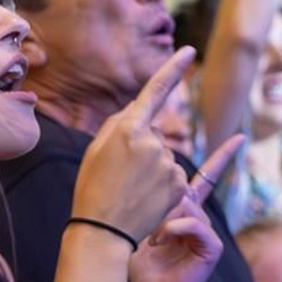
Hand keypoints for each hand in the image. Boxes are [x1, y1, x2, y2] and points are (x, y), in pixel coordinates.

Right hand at [72, 47, 194, 241]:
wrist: (103, 231)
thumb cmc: (92, 187)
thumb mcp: (96, 149)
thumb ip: (119, 122)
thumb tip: (141, 105)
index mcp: (128, 128)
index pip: (155, 91)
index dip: (173, 68)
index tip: (189, 50)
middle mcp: (153, 142)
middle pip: (154, 134)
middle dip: (142, 148)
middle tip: (120, 172)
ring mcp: (169, 164)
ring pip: (165, 156)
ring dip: (153, 168)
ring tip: (131, 188)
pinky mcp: (179, 184)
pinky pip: (174, 175)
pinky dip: (164, 185)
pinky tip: (146, 197)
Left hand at [129, 136, 241, 281]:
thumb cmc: (139, 265)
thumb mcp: (142, 226)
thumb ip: (153, 204)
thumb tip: (158, 180)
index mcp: (186, 211)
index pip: (207, 178)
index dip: (223, 157)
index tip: (239, 138)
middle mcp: (200, 219)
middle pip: (187, 190)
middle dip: (164, 202)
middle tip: (148, 228)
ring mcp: (208, 233)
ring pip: (188, 206)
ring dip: (164, 219)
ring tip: (152, 238)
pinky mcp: (212, 248)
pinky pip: (195, 224)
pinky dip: (174, 229)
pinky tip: (160, 241)